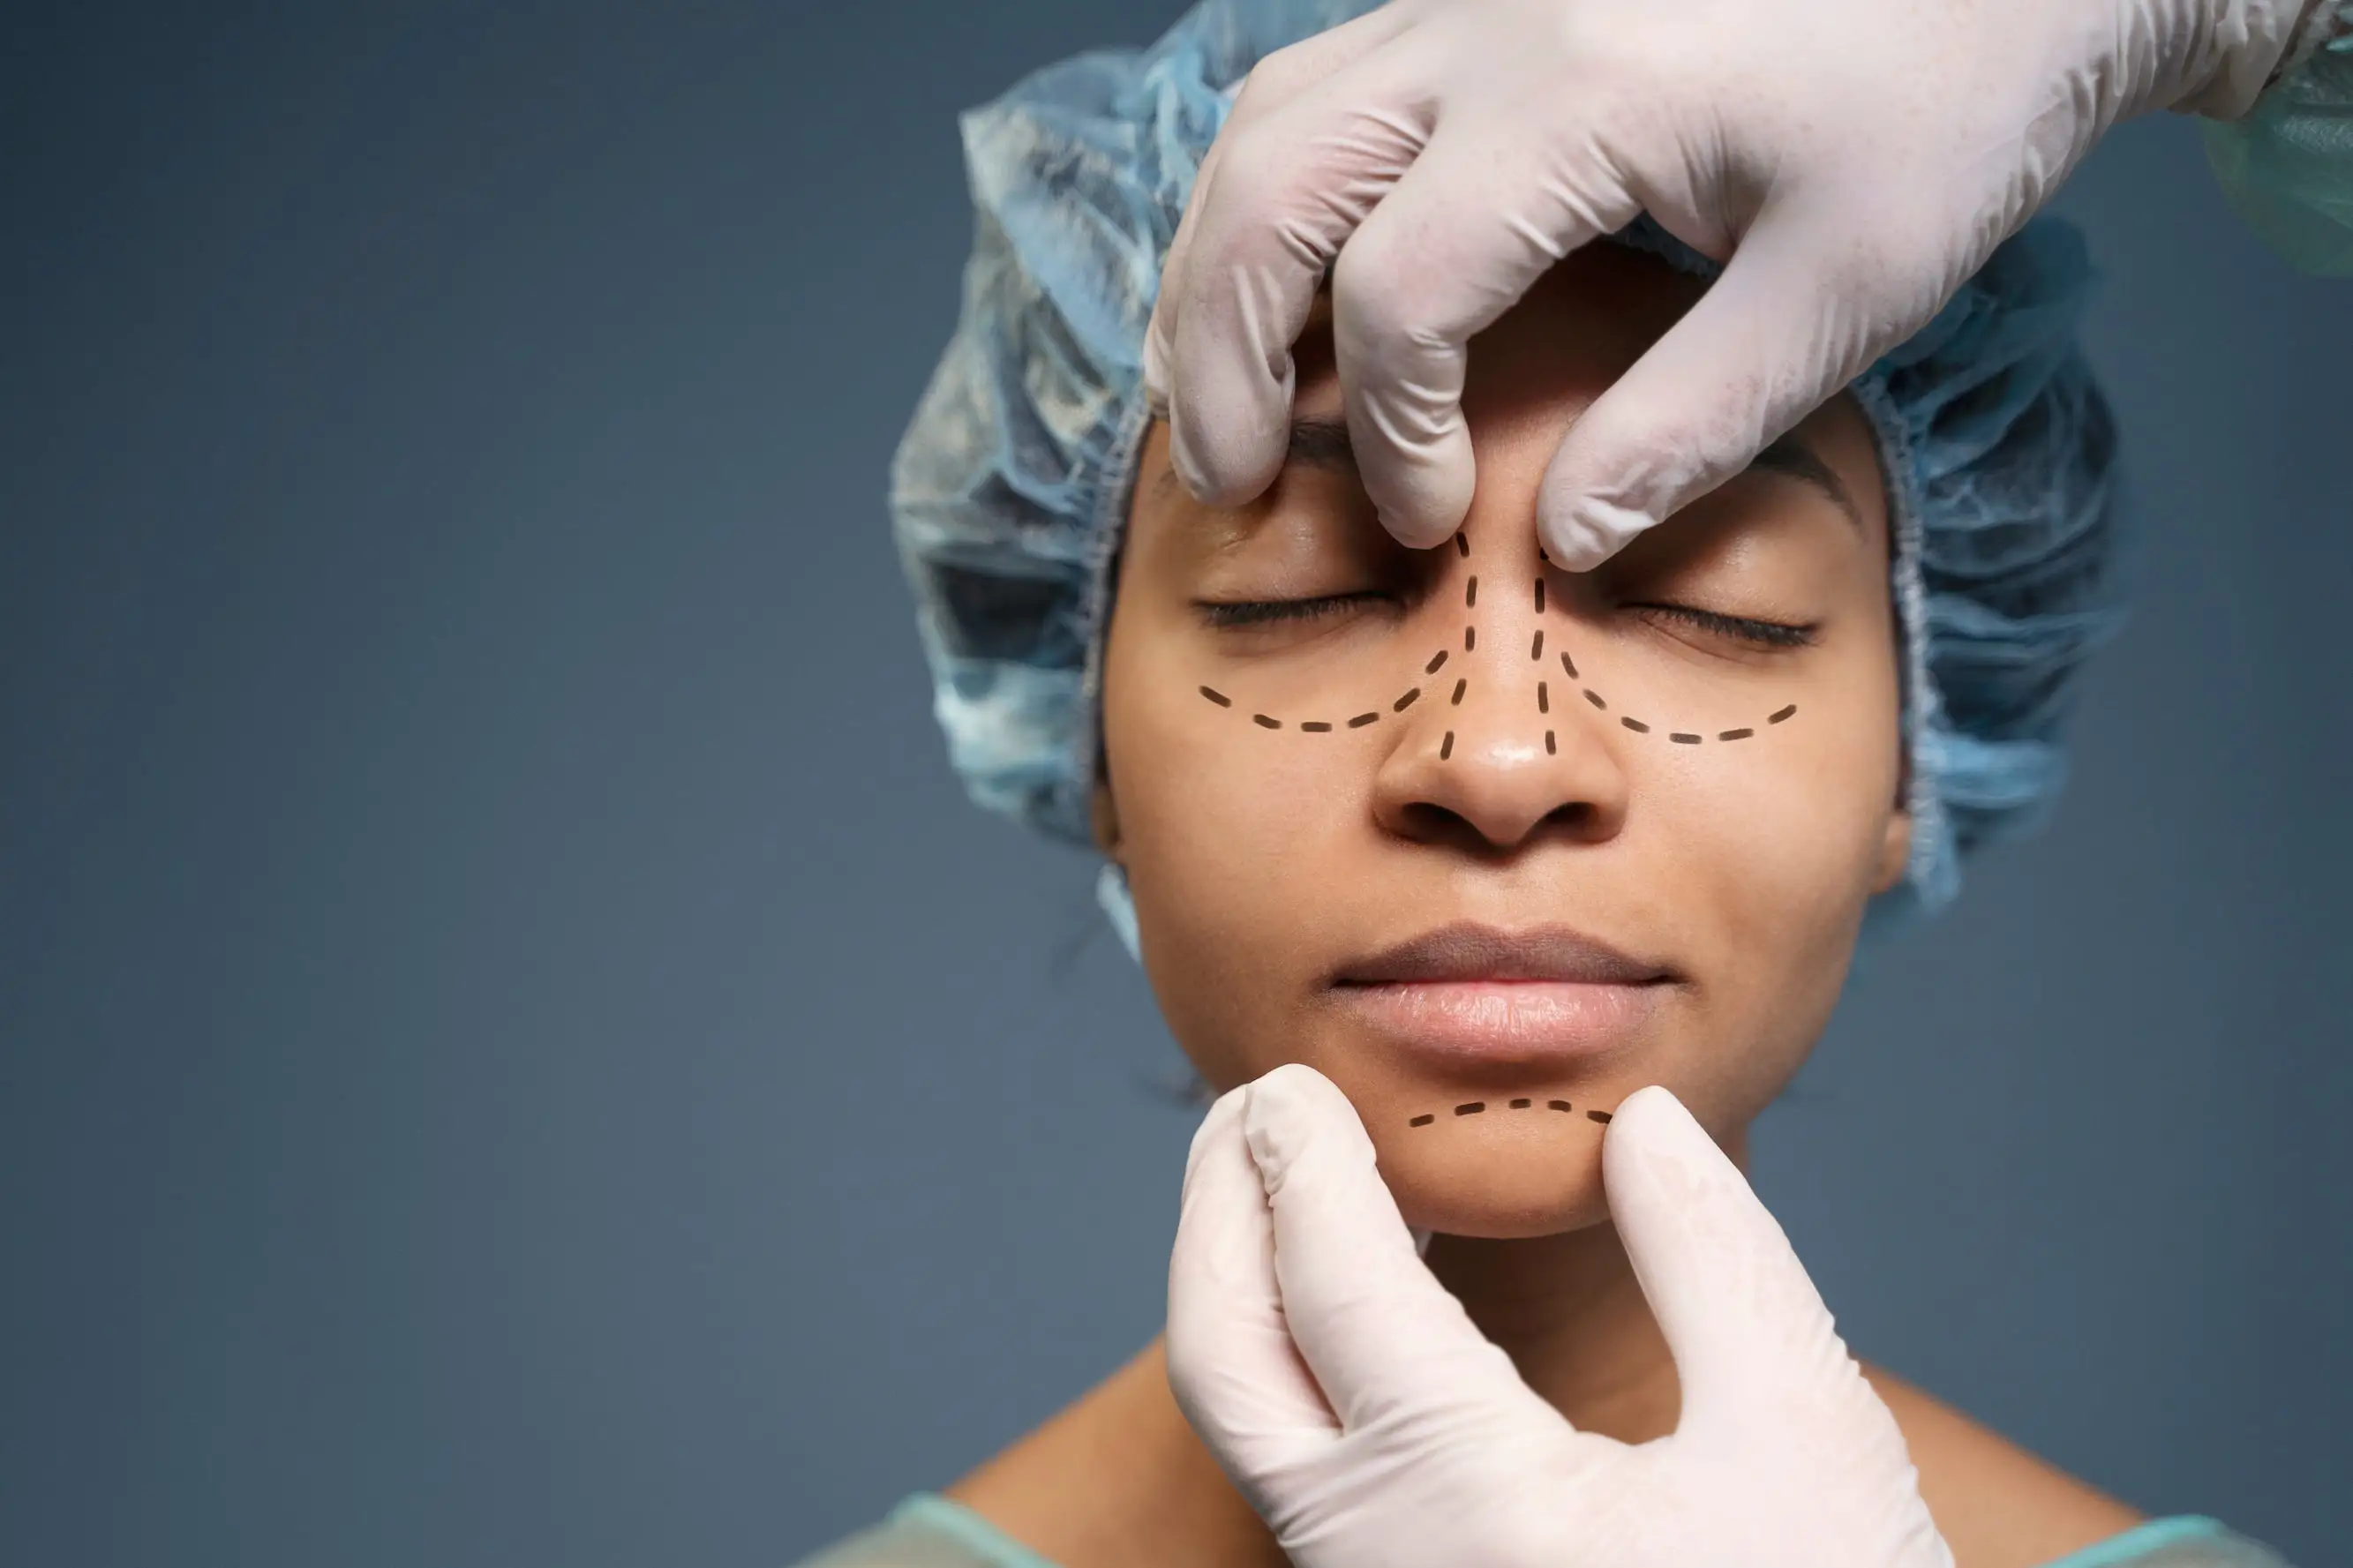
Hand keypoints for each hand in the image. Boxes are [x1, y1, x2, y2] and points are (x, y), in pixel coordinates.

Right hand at [1143, 0, 2314, 566]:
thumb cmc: (1953, 103)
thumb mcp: (1849, 289)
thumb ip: (1692, 426)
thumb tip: (1554, 542)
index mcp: (1578, 94)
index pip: (1398, 292)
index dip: (1387, 436)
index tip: (1431, 524)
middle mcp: (1487, 21)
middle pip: (1273, 192)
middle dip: (1222, 357)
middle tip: (1225, 486)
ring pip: (1264, 123)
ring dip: (1217, 270)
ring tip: (1219, 398)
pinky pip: (1312, 86)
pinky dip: (1267, 199)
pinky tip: (1285, 284)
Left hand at [1165, 1064, 1951, 1567]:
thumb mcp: (1807, 1437)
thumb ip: (1716, 1258)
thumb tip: (1646, 1121)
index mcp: (1475, 1506)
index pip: (1335, 1288)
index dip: (1303, 1162)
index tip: (1292, 1083)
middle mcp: (1384, 1566)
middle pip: (1222, 1364)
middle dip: (1219, 1217)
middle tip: (1251, 1111)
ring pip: (1245, 1430)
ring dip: (1240, 1288)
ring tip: (1283, 1180)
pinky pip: (1298, 1478)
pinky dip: (1289, 1363)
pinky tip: (1351, 1301)